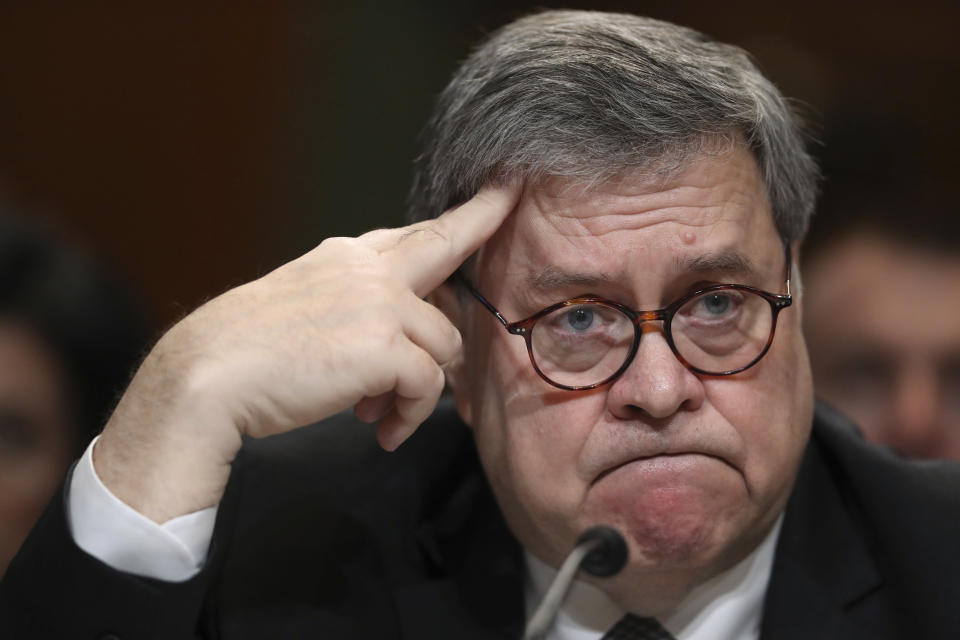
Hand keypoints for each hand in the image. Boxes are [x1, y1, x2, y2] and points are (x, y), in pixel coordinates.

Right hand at [94, 182, 519, 521]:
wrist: (206, 375)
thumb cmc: (246, 351)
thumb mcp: (304, 304)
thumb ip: (355, 302)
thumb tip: (400, 331)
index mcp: (346, 256)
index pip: (417, 230)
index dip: (467, 214)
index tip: (503, 190)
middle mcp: (368, 269)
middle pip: (446, 255)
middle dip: (479, 251)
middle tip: (500, 250)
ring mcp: (379, 303)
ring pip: (444, 342)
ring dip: (421, 386)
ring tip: (382, 412)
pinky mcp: (384, 346)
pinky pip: (428, 385)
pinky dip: (410, 414)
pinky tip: (384, 431)